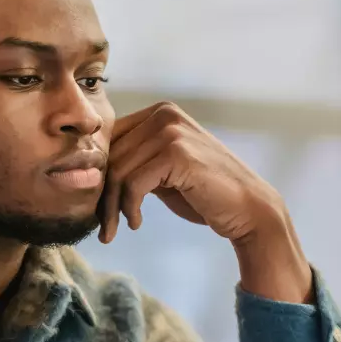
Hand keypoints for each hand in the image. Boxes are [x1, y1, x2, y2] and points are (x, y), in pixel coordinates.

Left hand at [99, 102, 280, 242]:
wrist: (248, 209)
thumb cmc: (203, 193)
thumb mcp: (162, 170)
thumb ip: (136, 161)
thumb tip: (92, 171)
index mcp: (159, 113)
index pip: (109, 139)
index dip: (99, 173)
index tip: (97, 204)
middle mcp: (164, 114)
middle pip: (110, 155)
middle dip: (102, 194)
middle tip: (103, 225)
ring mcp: (171, 131)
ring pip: (118, 171)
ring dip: (112, 207)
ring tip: (116, 228)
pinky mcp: (177, 154)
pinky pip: (133, 183)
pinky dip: (128, 208)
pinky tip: (136, 223)